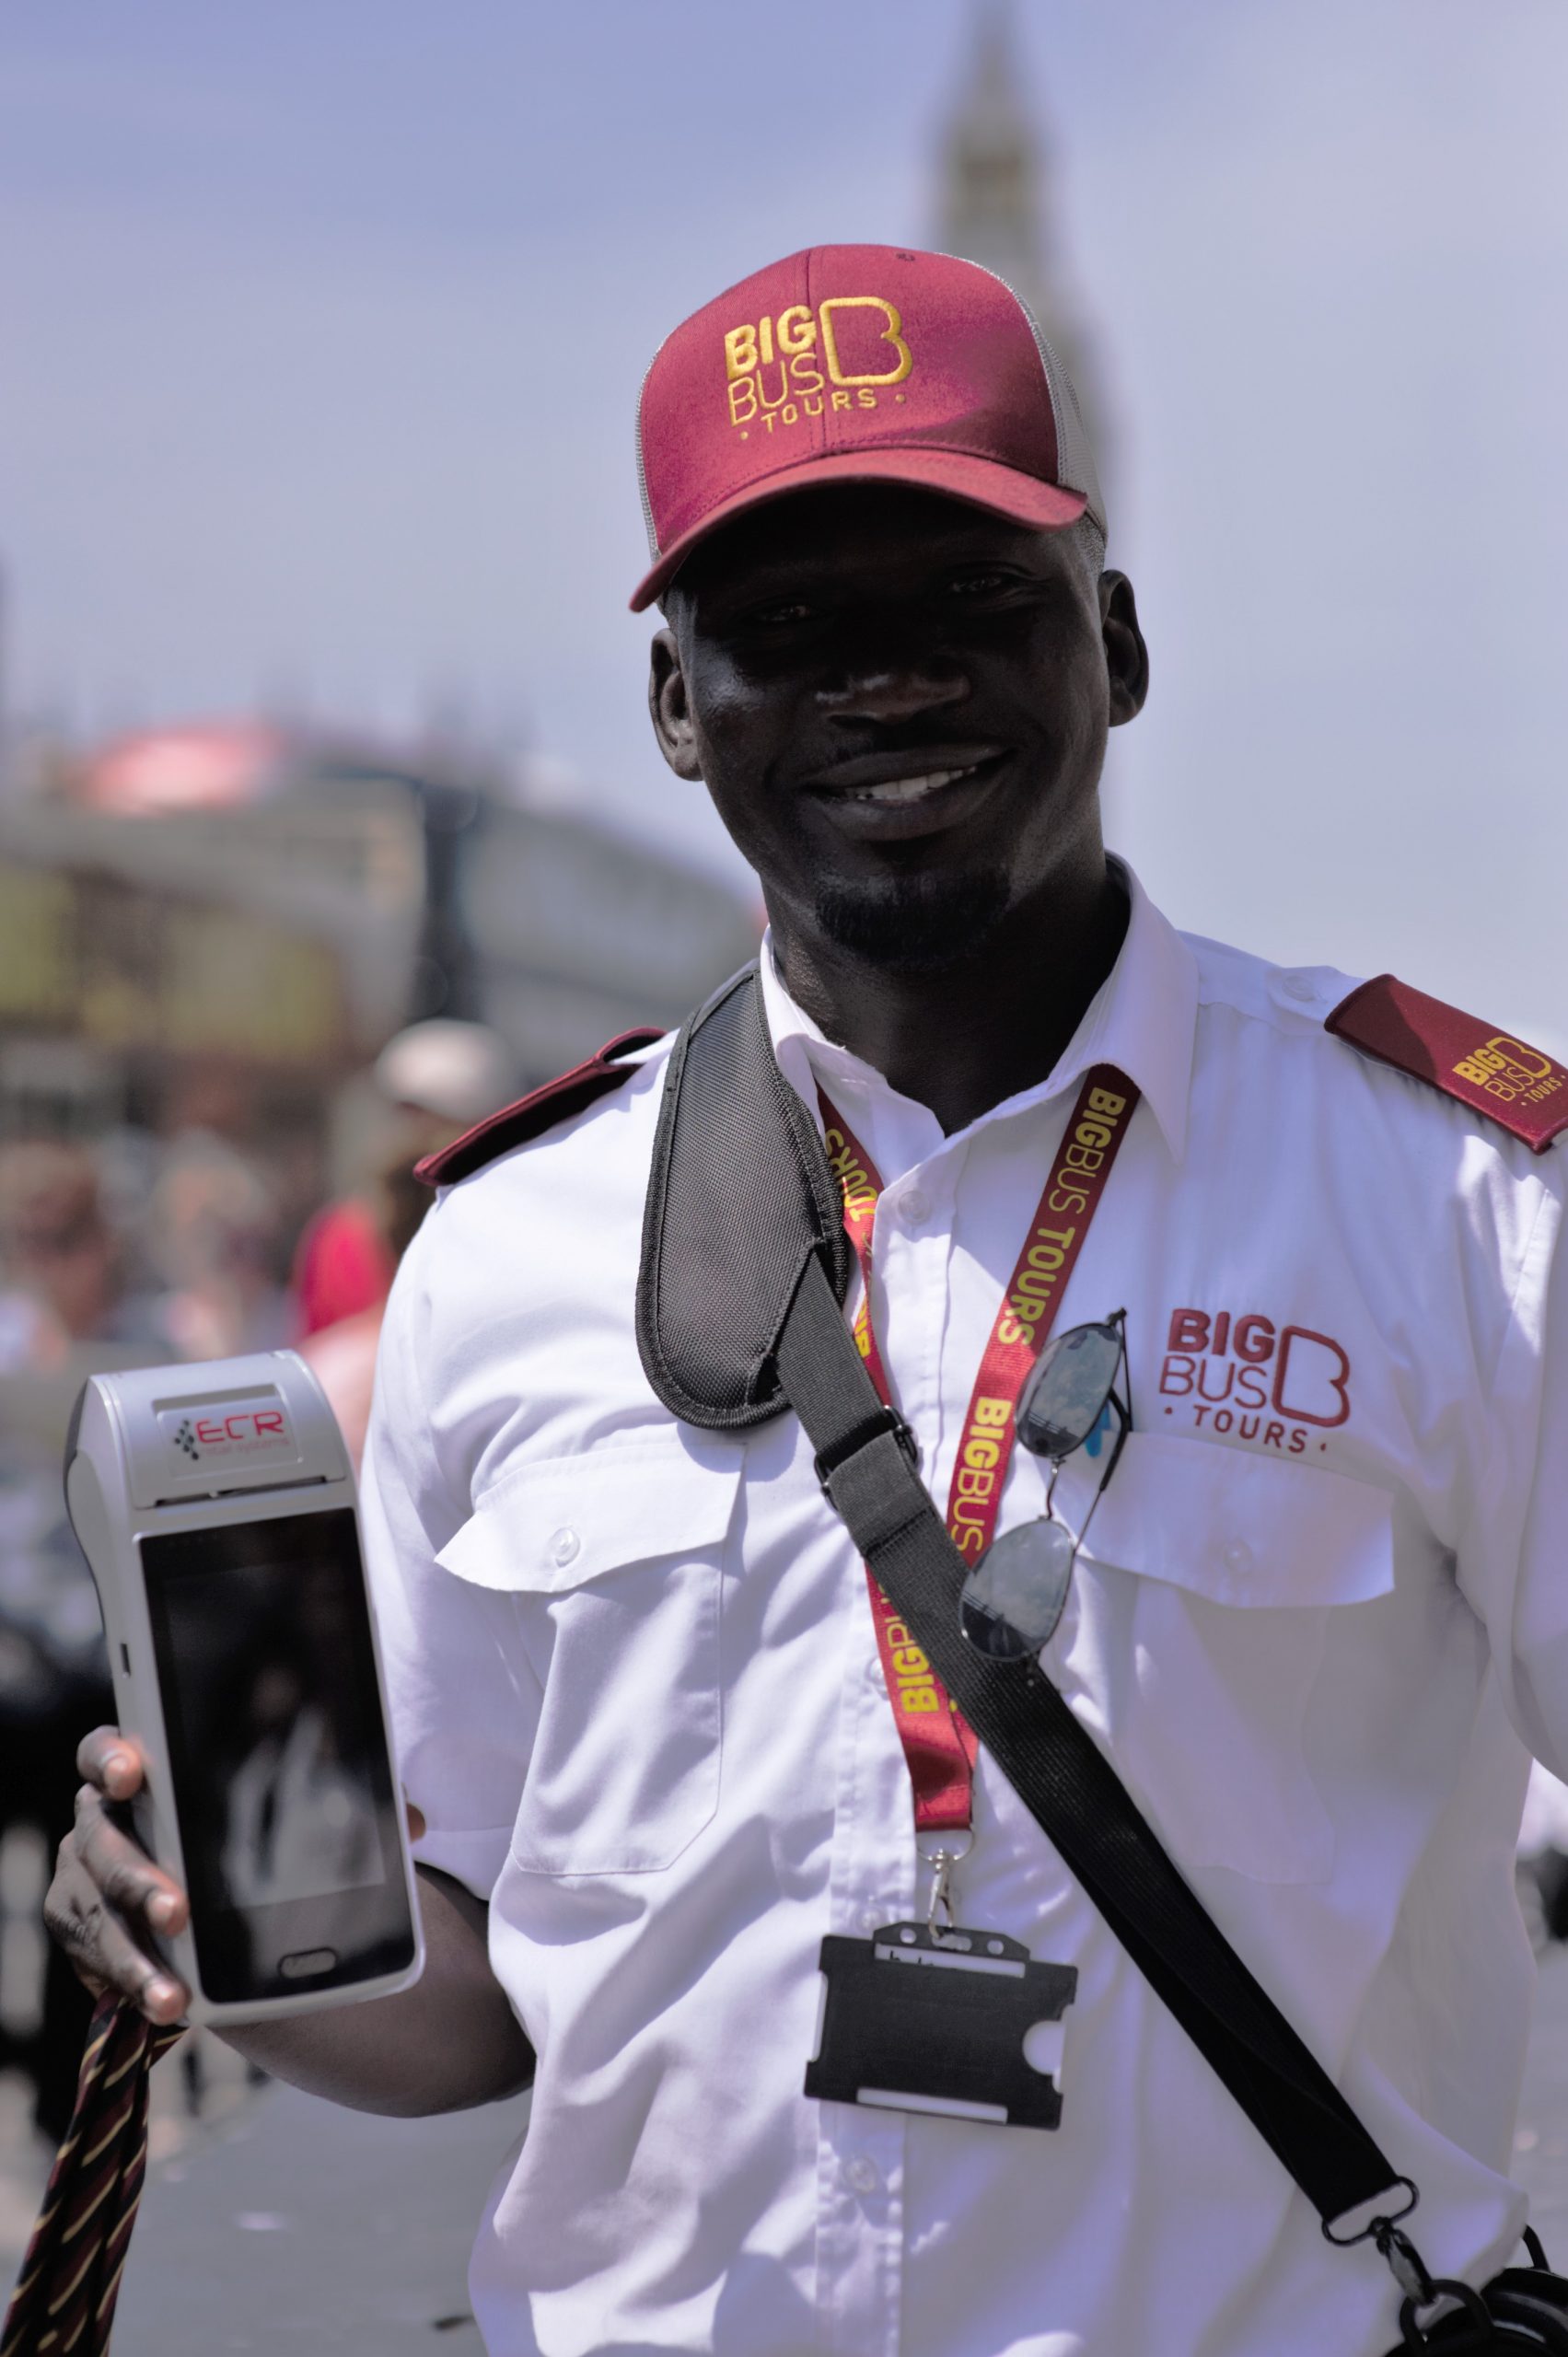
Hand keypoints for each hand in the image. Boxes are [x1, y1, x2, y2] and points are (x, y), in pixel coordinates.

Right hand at [45, 1734, 430, 2028]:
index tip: (134, 1774)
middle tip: (177, 1910)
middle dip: (135, 1877)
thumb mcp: (296, 1812)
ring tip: (174, 1994)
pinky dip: (132, 1986)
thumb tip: (410, 1822)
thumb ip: (344, 1803)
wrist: (222, 1907)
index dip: (110, 1758)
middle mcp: (101, 1825)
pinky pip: (95, 1966)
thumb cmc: (252, 1838)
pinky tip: (168, 2005)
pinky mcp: (86, 1941)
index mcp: (143, 1775)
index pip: (104, 1753)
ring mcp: (85, 1884)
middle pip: (99, 1842)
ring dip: (132, 1954)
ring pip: (91, 1914)